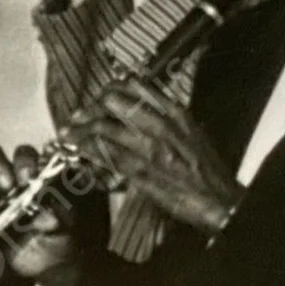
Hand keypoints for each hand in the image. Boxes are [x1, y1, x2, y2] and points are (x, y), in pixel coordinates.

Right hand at [0, 141, 80, 285]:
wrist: (49, 262)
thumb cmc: (61, 233)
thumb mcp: (67, 220)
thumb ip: (60, 211)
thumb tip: (48, 208)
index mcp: (31, 174)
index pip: (23, 154)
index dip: (23, 160)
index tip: (28, 177)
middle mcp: (8, 181)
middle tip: (6, 185)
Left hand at [72, 82, 241, 237]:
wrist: (217, 199)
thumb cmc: (206, 169)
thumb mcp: (191, 132)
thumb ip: (167, 119)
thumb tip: (143, 111)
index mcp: (174, 111)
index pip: (134, 86)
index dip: (110, 90)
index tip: (100, 99)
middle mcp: (159, 123)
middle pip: (113, 101)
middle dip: (91, 108)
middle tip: (78, 116)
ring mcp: (147, 146)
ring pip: (103, 126)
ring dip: (80, 130)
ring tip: (67, 133)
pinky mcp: (138, 169)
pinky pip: (104, 154)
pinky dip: (86, 150)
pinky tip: (77, 150)